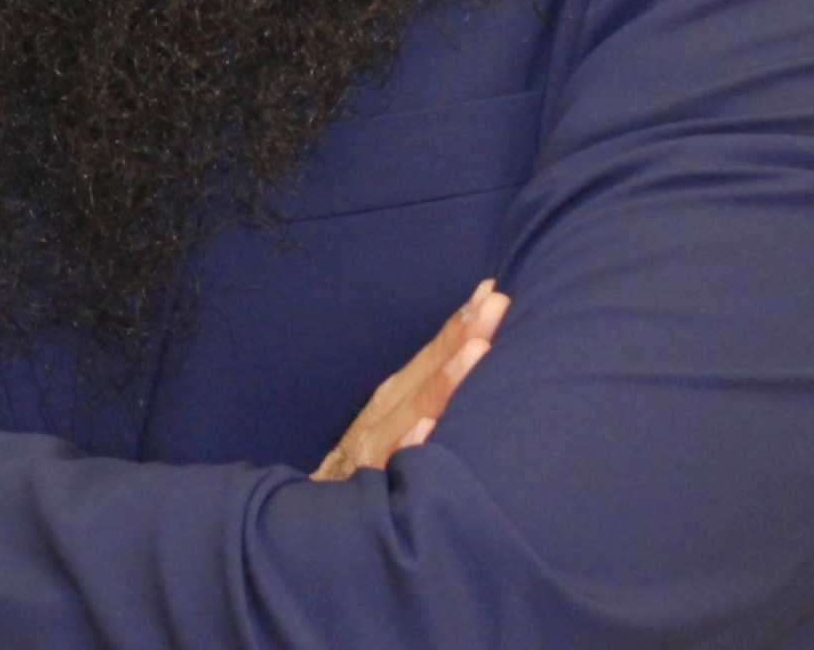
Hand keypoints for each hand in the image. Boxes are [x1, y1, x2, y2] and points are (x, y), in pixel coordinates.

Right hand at [312, 278, 509, 480]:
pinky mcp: (365, 490)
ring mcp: (373, 451)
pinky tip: (425, 429)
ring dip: (444, 381)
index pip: (432, 356)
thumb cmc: (369, 470)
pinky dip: (406, 446)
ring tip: (477, 351)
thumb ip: (426, 401)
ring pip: (413, 411)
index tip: (491, 291)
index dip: (461, 324)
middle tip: (496, 303)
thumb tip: (474, 358)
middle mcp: (382, 416)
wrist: (317, 522)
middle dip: (462, 336)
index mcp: (394, 400)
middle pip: (427, 372)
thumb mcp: (394, 430)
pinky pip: (387, 466)